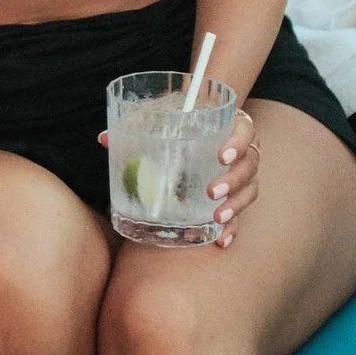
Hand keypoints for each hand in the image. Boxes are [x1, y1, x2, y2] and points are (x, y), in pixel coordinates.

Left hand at [95, 109, 259, 248]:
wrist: (193, 122)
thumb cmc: (177, 116)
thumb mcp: (158, 114)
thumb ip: (136, 123)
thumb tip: (105, 139)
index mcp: (230, 123)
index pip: (245, 130)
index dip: (237, 143)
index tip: (221, 157)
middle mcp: (243, 149)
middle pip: (250, 164)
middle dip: (233, 180)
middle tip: (211, 192)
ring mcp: (242, 173)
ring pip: (249, 189)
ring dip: (235, 205)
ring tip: (215, 217)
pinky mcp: (235, 194)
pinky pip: (241, 212)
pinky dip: (232, 227)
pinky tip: (221, 240)